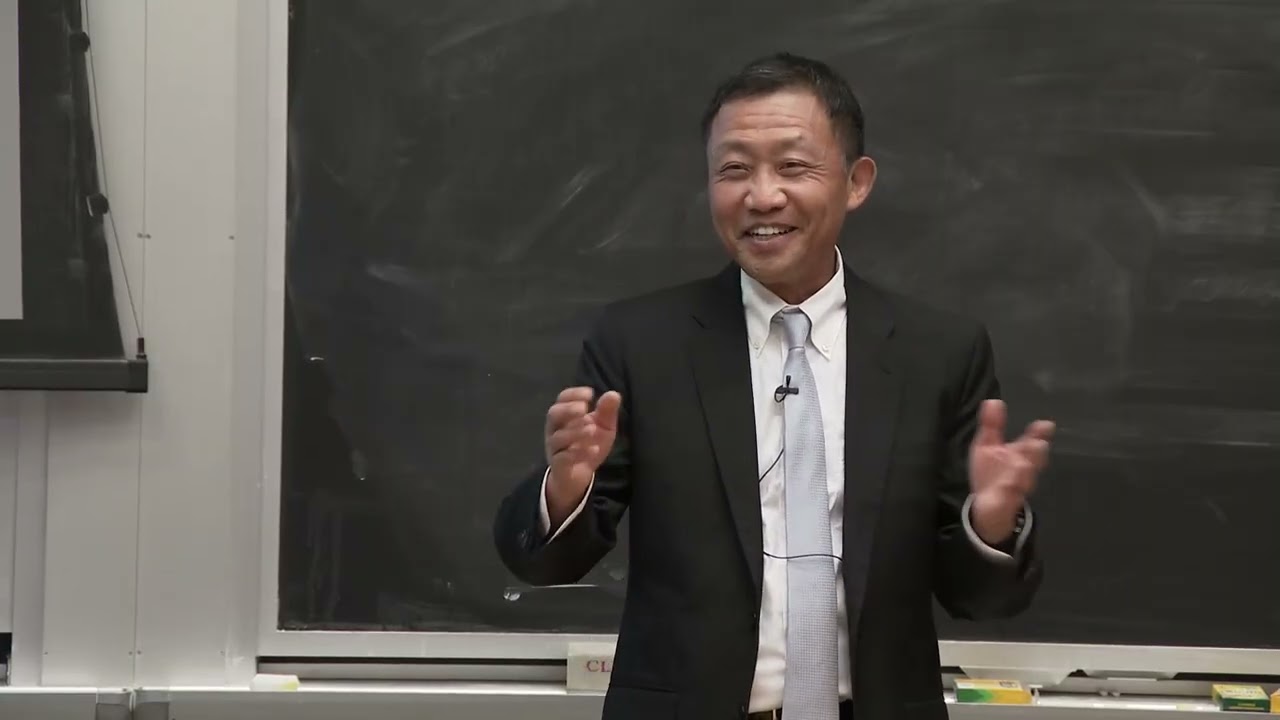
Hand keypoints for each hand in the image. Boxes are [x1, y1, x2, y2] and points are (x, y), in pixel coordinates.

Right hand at [543, 387, 621, 522]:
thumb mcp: (603, 427)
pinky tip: (593, 449)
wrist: (579, 474)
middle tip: (584, 409)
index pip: (562, 399)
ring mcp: (555, 448)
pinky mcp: (559, 465)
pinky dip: (578, 453)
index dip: (573, 394)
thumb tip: (613, 394)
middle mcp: (555, 429)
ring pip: (558, 437)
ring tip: (591, 429)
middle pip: (553, 415)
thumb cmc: (589, 444)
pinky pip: (563, 458)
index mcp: (565, 416)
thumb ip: (606, 411)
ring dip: (575, 432)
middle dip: (567, 410)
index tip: (590, 394)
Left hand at [968, 399, 1053, 544]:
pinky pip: (1009, 497)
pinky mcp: (1006, 502)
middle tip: (1037, 443)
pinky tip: (1008, 484)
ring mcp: (1015, 486)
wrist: (988, 506)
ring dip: (1024, 472)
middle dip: (1035, 452)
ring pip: (1023, 479)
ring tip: (1022, 464)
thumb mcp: (987, 446)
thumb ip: (992, 425)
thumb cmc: (991, 473)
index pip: (1032, 441)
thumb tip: (993, 401)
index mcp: (1019, 454)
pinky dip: (1009, 491)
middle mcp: (1022, 470)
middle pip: (1033, 460)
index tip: (1046, 425)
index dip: (1039, 434)